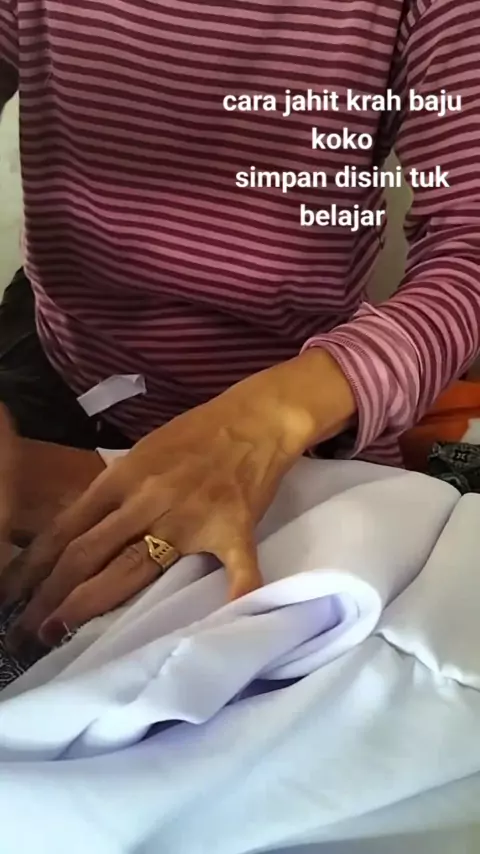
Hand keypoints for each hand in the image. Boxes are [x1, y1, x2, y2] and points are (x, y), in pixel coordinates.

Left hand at [0, 349, 355, 652]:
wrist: (255, 418)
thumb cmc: (197, 433)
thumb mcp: (142, 452)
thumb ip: (115, 491)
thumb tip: (81, 531)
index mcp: (124, 478)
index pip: (67, 527)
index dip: (35, 565)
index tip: (11, 593)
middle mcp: (148, 499)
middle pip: (88, 553)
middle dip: (50, 595)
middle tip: (25, 630)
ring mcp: (190, 518)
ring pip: (133, 569)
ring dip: (92, 603)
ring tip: (60, 631)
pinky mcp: (233, 529)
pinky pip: (235, 570)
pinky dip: (233, 597)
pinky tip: (224, 622)